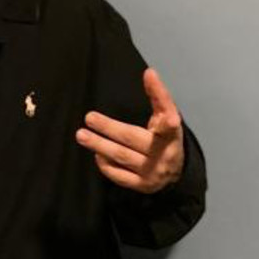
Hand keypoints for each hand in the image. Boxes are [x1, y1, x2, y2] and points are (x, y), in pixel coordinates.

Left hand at [75, 67, 184, 191]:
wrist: (176, 174)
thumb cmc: (166, 139)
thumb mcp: (167, 118)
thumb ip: (158, 97)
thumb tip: (148, 72)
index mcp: (172, 135)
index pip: (168, 122)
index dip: (161, 108)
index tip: (155, 99)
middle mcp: (163, 154)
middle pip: (132, 139)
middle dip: (109, 128)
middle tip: (89, 118)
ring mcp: (151, 172)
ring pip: (122, 157)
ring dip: (100, 145)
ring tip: (82, 135)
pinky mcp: (141, 185)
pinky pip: (120, 175)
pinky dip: (106, 164)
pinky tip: (96, 154)